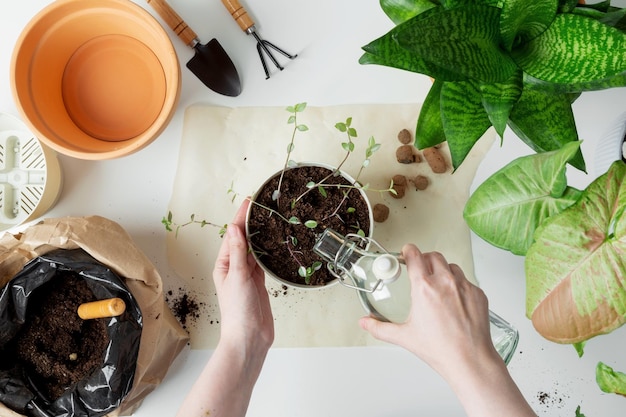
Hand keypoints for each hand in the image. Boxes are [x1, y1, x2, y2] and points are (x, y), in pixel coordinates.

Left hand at [213, 198, 273, 351]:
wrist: (249, 337)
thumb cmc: (238, 311)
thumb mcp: (237, 277)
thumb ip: (238, 252)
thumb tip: (233, 228)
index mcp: (224, 265)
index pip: (233, 235)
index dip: (240, 217)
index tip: (249, 201)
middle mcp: (234, 268)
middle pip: (243, 240)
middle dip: (251, 223)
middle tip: (261, 205)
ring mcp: (247, 275)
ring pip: (254, 250)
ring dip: (260, 235)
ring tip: (268, 218)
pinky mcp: (259, 283)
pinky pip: (263, 262)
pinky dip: (267, 251)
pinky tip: (272, 242)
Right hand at [359, 245, 534, 416]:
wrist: (469, 360)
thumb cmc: (440, 349)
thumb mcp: (404, 337)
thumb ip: (380, 328)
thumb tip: (366, 323)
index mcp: (424, 288)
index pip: (414, 255)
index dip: (408, 251)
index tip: (407, 252)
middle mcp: (445, 282)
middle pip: (433, 256)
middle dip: (425, 259)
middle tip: (421, 269)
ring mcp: (464, 287)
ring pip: (452, 266)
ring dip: (443, 270)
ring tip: (438, 285)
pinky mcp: (478, 294)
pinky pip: (467, 281)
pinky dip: (459, 285)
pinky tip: (454, 300)